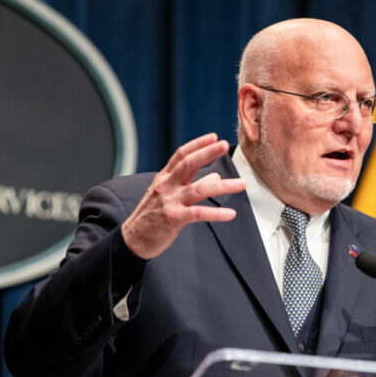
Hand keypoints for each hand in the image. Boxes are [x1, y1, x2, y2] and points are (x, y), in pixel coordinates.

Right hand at [121, 133, 245, 258]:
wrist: (134, 239)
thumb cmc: (152, 216)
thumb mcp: (169, 195)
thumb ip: (190, 183)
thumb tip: (215, 176)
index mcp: (164, 177)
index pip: (181, 154)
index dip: (198, 144)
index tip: (214, 137)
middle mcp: (167, 185)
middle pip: (189, 164)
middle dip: (208, 153)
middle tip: (224, 145)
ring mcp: (170, 201)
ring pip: (200, 189)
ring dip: (223, 186)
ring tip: (241, 184)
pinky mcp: (174, 218)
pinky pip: (199, 214)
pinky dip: (216, 213)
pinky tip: (230, 214)